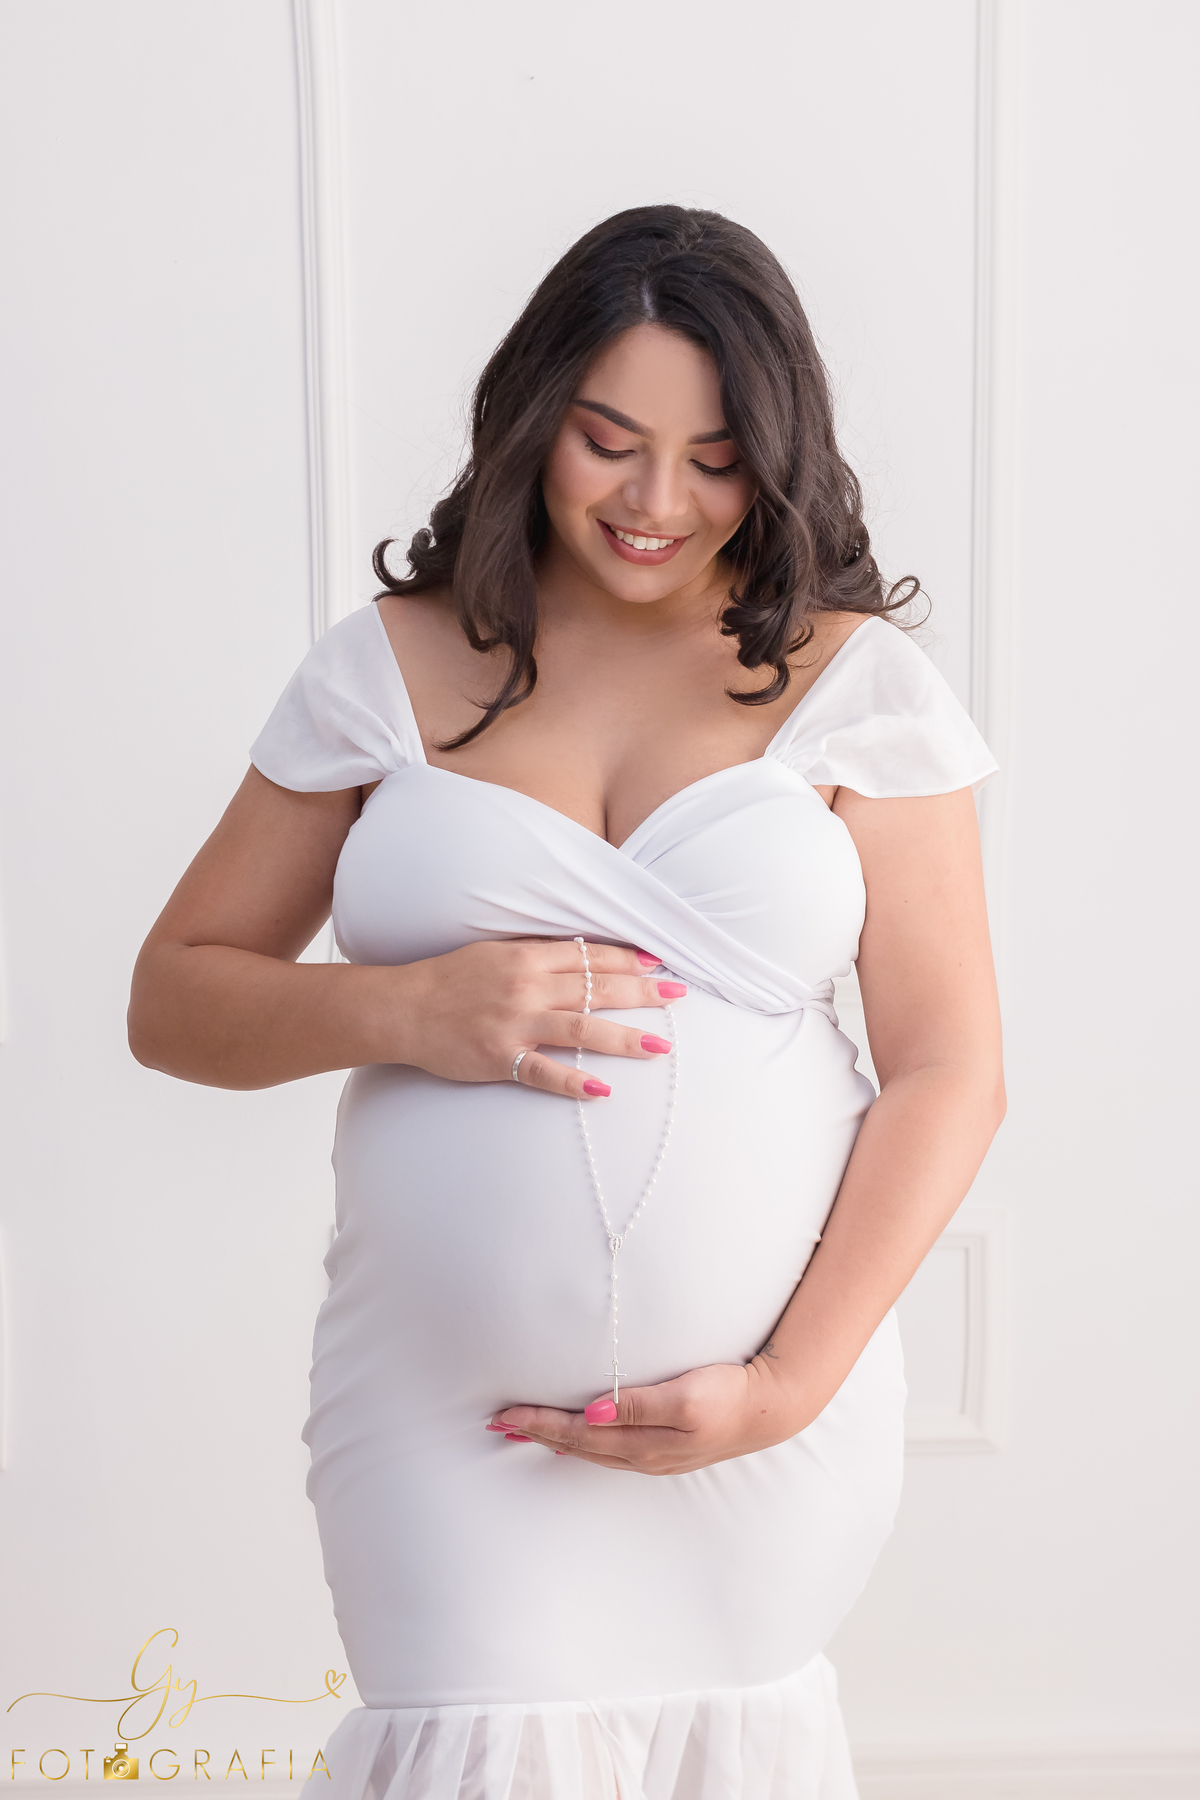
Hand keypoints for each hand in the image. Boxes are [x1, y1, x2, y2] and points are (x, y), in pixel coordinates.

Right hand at [395, 938, 685, 1099]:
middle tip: (679, 996)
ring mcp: (515, 1023)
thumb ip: (538, 955)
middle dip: (643, 991)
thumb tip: (584, 955)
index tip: (660, 962)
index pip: (590, 956)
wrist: (404, 1008)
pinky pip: (543, 1072)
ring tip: (660, 1047)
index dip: (628, 958)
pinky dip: (573, 1081)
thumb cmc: (450, 979)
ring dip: (625, 1038)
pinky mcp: (499, 1057)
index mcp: (527, 956)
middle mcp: (526, 987)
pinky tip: (602, 1089)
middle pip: (596, 988)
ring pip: (581, 1029)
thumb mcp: (495, 952)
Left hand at [486, 1356, 809, 1473]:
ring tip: (526, 1430)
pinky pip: (610, 1446)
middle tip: (499, 1423)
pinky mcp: (666, 1445)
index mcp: (642, 1443)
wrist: (772, 1407)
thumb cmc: (729, 1395)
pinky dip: (583, 1440)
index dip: (539, 1423)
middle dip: (537, 1433)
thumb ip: (638, 1404)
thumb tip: (592, 1413)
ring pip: (591, 1449)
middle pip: (577, 1446)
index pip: (576, 1433)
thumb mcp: (685, 1397)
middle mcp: (643, 1454)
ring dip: (556, 1438)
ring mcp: (655, 1453)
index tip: (505, 1414)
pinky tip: (578, 1434)